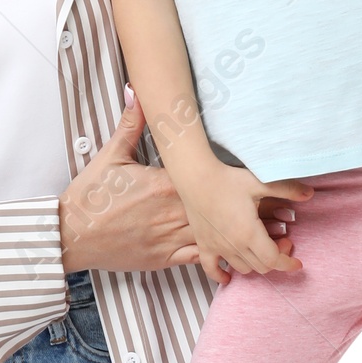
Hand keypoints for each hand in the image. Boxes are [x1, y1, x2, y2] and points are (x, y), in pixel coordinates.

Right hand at [59, 96, 300, 273]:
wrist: (71, 234)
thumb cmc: (90, 195)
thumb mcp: (111, 156)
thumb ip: (132, 125)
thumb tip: (137, 93)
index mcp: (167, 186)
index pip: (212, 184)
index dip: (242, 190)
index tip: (271, 190)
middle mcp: (175, 213)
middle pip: (223, 216)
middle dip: (256, 220)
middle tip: (290, 221)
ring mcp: (170, 238)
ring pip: (218, 243)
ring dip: (247, 246)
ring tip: (277, 246)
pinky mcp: (163, 258)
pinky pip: (197, 261)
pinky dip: (218, 265)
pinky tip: (240, 268)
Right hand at [178, 158, 312, 286]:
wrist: (195, 177)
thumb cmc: (227, 179)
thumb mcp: (260, 182)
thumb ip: (287, 190)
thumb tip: (310, 194)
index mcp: (250, 233)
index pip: (273, 260)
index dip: (288, 263)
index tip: (297, 262)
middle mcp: (234, 245)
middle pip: (261, 266)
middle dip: (275, 259)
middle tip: (280, 242)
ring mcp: (217, 247)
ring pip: (242, 268)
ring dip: (255, 263)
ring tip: (259, 248)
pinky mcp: (204, 244)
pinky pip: (211, 269)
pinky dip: (221, 275)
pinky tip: (228, 276)